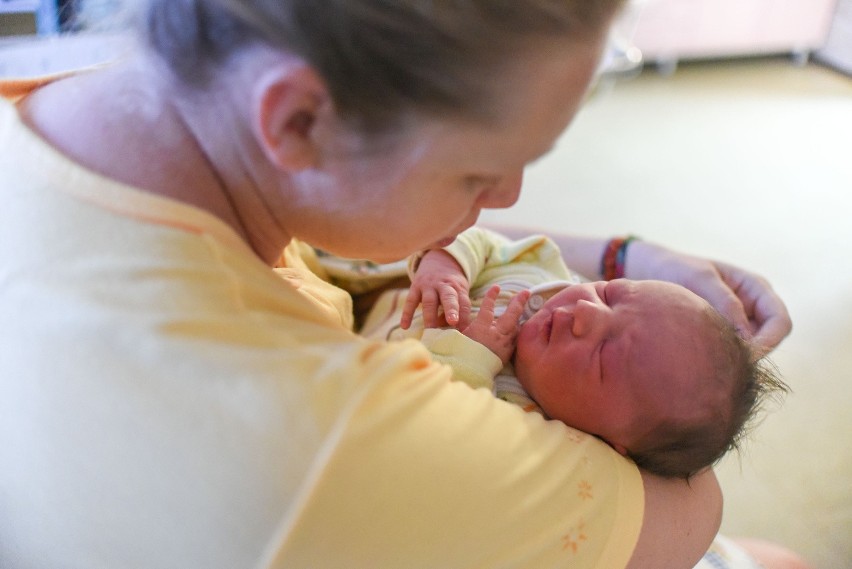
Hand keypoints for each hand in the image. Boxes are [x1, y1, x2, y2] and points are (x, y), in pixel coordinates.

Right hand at [401, 250, 471, 328]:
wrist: (439, 260)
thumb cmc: (451, 285)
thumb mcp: (458, 292)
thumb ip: (454, 310)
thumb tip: (447, 328)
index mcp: (458, 288)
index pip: (463, 303)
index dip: (464, 317)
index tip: (464, 331)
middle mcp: (444, 285)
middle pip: (448, 297)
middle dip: (451, 310)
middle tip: (453, 323)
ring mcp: (429, 285)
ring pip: (429, 301)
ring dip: (430, 316)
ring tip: (430, 330)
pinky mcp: (415, 286)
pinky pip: (410, 301)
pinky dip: (407, 313)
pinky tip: (405, 326)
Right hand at [461, 286, 529, 364]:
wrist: (468, 374)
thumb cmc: (459, 355)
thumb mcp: (457, 337)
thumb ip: (461, 325)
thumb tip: (458, 316)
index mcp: (482, 327)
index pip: (488, 307)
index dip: (491, 296)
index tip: (496, 287)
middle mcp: (496, 334)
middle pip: (512, 314)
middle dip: (519, 302)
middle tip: (526, 292)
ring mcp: (504, 345)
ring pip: (516, 328)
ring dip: (520, 318)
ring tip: (525, 311)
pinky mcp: (507, 355)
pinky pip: (515, 340)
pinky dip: (517, 333)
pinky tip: (518, 331)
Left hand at [627, 241, 791, 355]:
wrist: (649, 272)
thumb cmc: (676, 269)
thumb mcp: (700, 279)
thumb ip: (724, 304)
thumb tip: (746, 339)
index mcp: (756, 289)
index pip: (780, 322)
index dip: (769, 342)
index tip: (744, 356)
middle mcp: (753, 309)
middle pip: (769, 342)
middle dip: (752, 355)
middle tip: (721, 366)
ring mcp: (737, 325)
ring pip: (750, 352)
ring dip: (734, 359)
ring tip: (705, 361)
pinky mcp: (720, 338)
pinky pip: (729, 354)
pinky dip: (719, 359)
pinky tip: (699, 363)